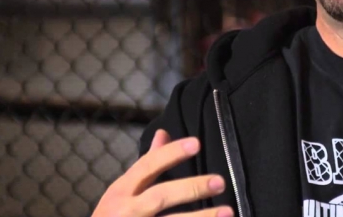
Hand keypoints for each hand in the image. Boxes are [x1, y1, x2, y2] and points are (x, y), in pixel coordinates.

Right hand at [92, 129, 233, 216]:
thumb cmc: (114, 216)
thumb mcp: (123, 190)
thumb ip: (147, 164)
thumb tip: (164, 132)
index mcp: (121, 191)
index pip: (147, 166)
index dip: (171, 153)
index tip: (197, 143)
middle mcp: (127, 211)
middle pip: (160, 196)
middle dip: (191, 188)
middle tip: (220, 182)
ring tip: (228, 212)